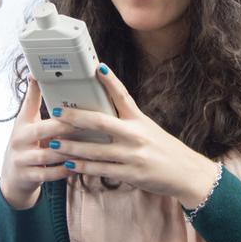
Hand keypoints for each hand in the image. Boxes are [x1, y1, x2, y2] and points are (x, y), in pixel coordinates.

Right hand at [0, 78, 78, 209]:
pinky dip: (65, 170)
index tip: (50, 84)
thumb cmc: (26, 144)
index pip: (29, 104)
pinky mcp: (27, 177)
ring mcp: (21, 160)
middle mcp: (18, 140)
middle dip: (65, 126)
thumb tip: (36, 75)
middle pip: (42, 130)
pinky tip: (79, 166)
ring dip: (69, 150)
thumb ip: (34, 103)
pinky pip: (49, 174)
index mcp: (21, 124)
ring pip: (48, 155)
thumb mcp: (26, 123)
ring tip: (89, 145)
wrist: (12, 176)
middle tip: (86, 121)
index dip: (36, 92)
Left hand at [50, 64, 220, 208]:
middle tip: (57, 113)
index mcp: (140, 120)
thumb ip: (127, 123)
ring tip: (53, 143)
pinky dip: (83, 168)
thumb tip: (102, 116)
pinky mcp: (130, 174)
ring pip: (95, 149)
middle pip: (100, 122)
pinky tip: (69, 165)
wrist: (186, 174)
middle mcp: (135, 135)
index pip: (123, 96)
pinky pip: (101, 170)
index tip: (97, 67)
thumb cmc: (165, 150)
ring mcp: (132, 155)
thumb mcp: (149, 130)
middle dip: (76, 117)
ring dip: (71, 147)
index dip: (110, 81)